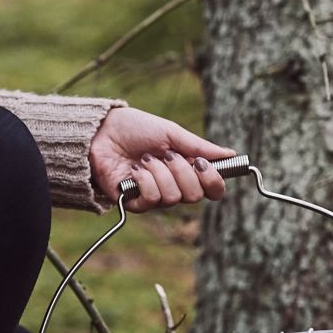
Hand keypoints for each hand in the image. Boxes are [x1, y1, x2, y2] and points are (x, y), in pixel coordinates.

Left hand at [89, 106, 235, 212]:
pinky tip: (134, 170)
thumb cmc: (135, 129)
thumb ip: (200, 147)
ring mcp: (154, 196)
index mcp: (187, 169)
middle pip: (194, 196)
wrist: (102, 132)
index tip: (204, 164)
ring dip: (160, 173)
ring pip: (173, 198)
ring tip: (145, 159)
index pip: (212, 189)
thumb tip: (230, 154)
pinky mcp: (135, 203)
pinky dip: (145, 181)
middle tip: (166, 155)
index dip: (213, 181)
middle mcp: (174, 186)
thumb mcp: (172, 134)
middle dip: (182, 172)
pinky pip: (152, 200)